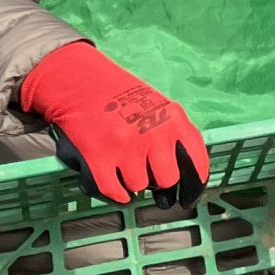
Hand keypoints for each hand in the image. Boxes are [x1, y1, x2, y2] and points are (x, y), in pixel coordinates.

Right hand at [17, 40, 208, 207]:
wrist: (78, 80)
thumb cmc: (119, 94)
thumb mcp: (157, 104)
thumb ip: (172, 132)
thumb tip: (181, 170)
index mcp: (172, 117)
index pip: (196, 159)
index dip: (195, 182)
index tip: (188, 195)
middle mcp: (152, 132)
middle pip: (168, 180)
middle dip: (159, 181)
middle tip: (149, 175)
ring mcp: (125, 146)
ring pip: (138, 186)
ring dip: (132, 181)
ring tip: (124, 165)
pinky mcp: (98, 157)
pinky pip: (114, 191)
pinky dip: (116, 194)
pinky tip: (117, 188)